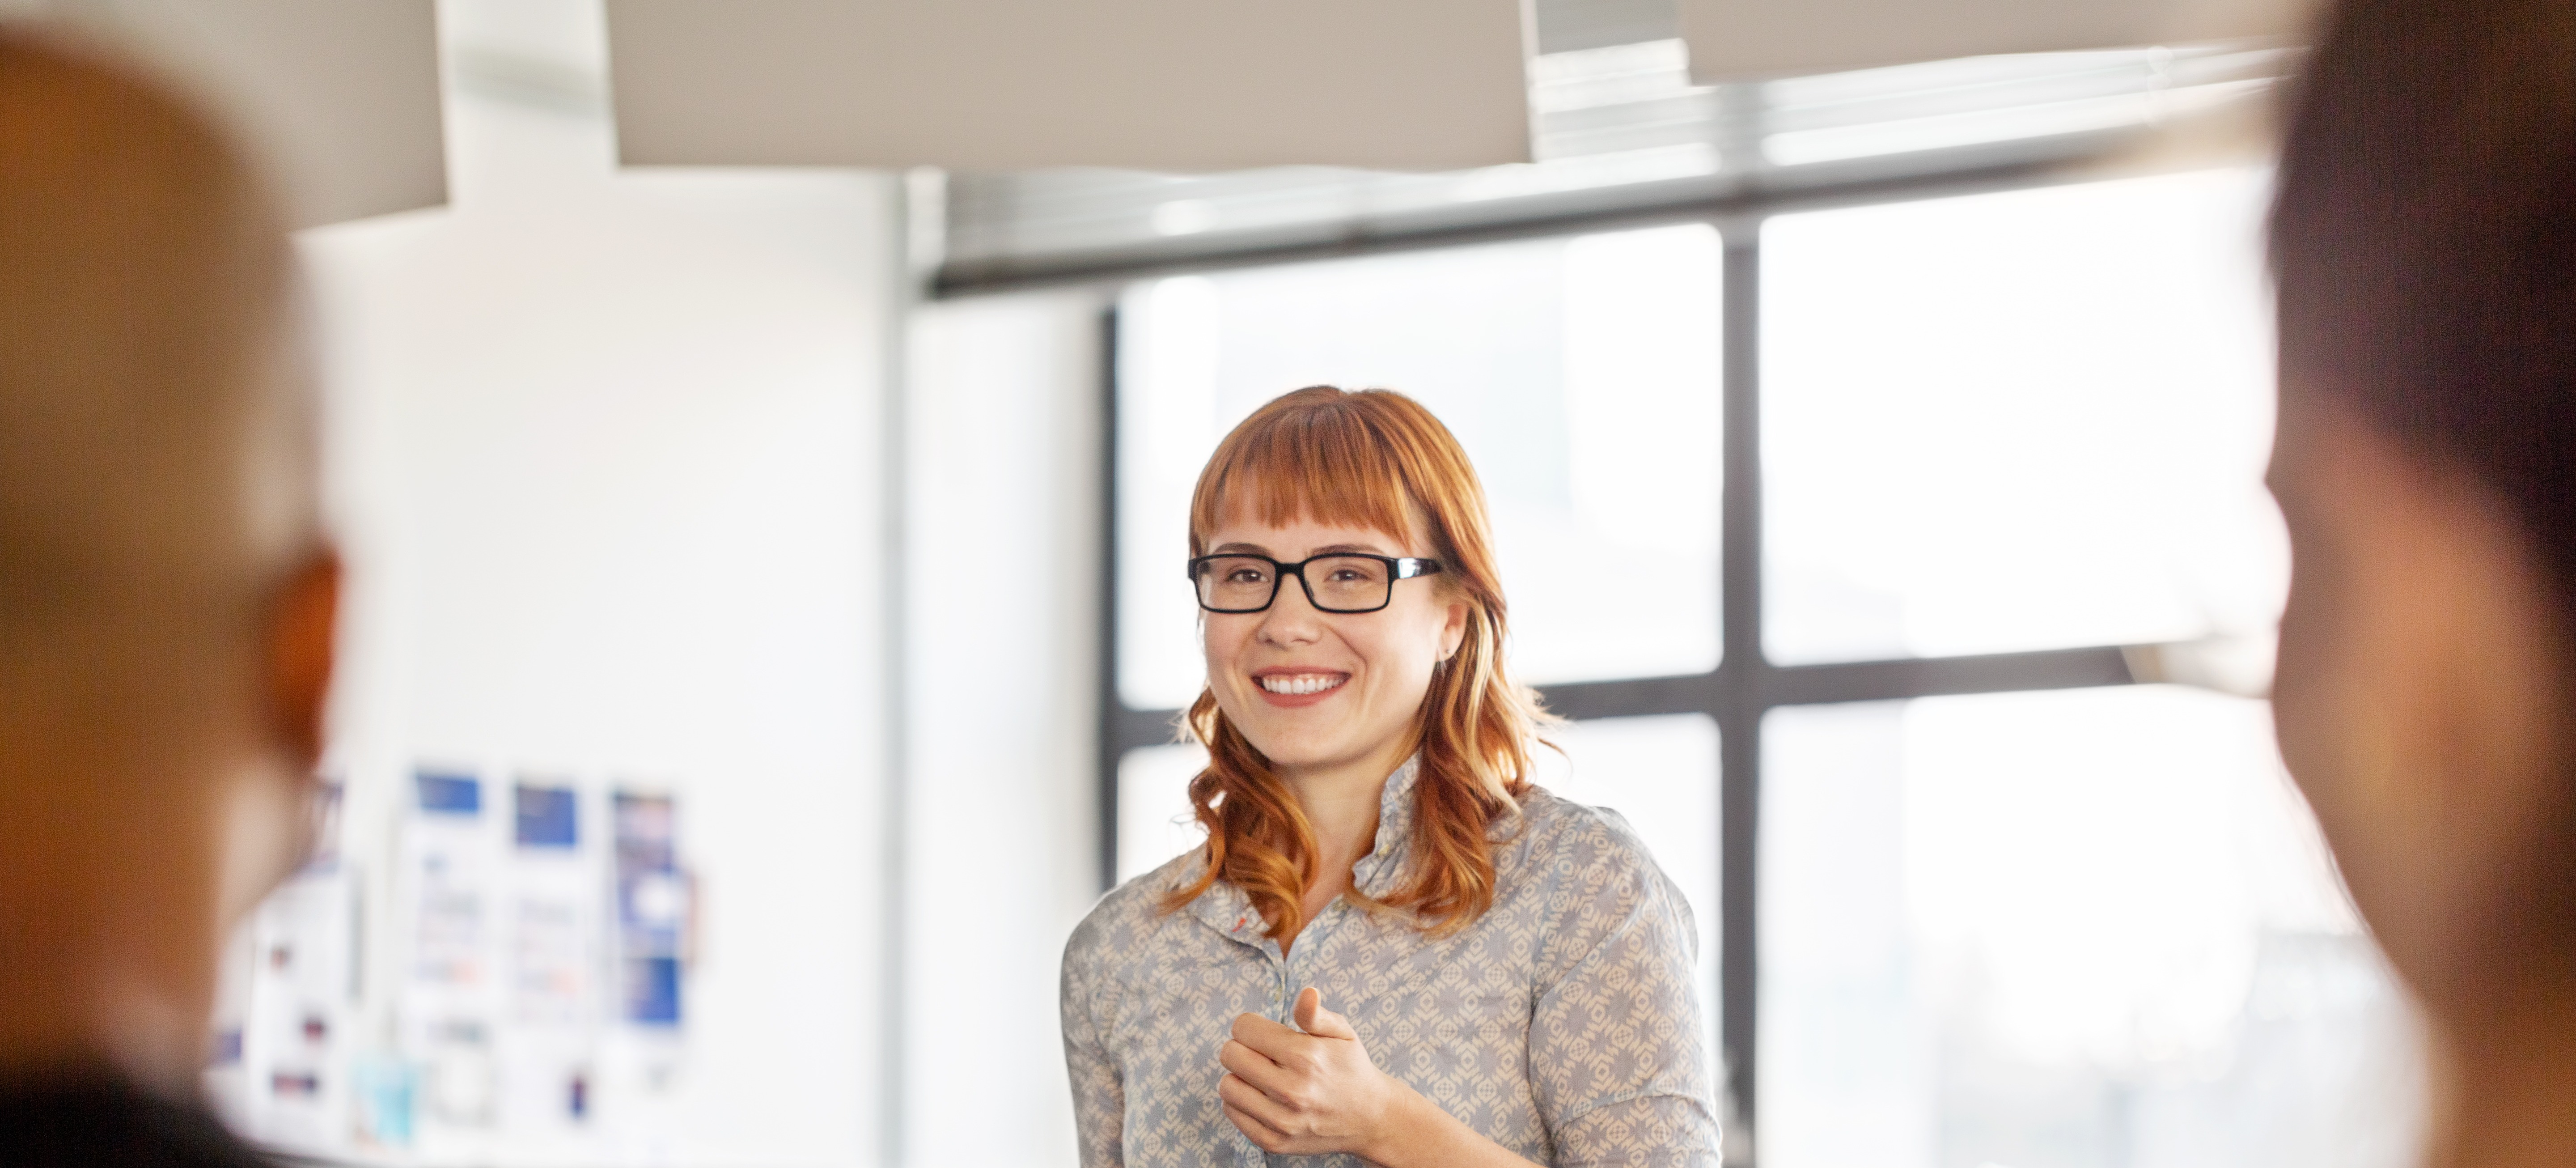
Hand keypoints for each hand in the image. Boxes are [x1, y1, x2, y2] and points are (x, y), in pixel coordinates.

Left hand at [1218, 986, 1406, 1159]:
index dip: (1252, 1025)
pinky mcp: (1273, 1141)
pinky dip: (1241, 1101)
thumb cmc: (1350, 1068)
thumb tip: (1307, 992)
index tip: (1266, 1033)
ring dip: (1240, 1075)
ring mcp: (1281, 1120)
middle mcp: (1292, 1090)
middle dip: (1243, 1047)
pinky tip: (1262, 1096)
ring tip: (1262, 1075)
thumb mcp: (1342, 1033)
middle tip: (1263, 1053)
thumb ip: (1317, 1014)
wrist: (1369, 1118)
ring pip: (1227, 1085)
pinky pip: (1232, 1112)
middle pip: (1230, 1054)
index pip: (1243, 1027)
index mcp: (1306, 1057)